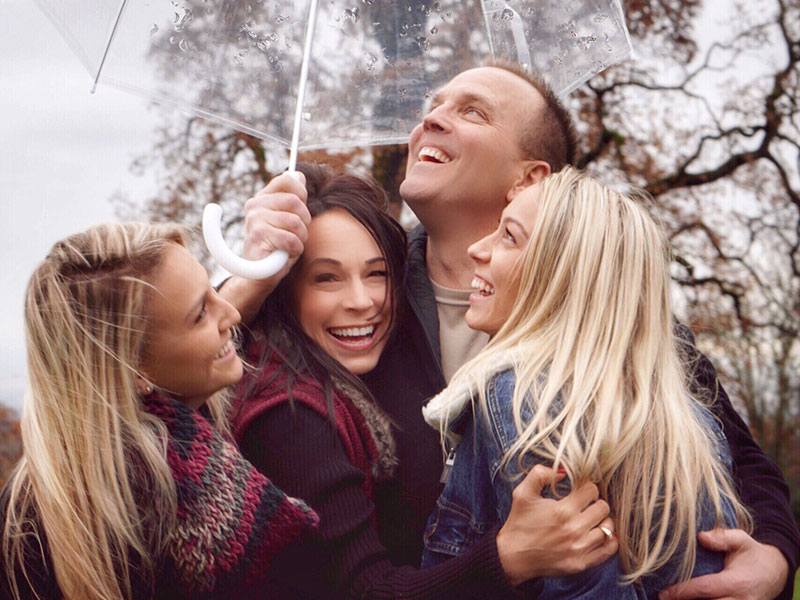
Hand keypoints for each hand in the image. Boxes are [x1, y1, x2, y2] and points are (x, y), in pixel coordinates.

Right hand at [243, 171, 310, 264]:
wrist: (260, 276)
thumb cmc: (278, 247)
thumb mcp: (289, 219)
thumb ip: (293, 197)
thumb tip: (298, 174)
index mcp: (262, 198)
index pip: (287, 180)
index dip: (301, 194)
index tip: (300, 211)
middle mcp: (255, 205)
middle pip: (295, 202)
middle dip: (304, 221)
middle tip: (297, 234)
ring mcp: (254, 219)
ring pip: (295, 222)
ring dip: (300, 238)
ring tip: (291, 245)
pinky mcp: (258, 235)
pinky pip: (291, 239)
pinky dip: (295, 249)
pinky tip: (286, 253)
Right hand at [496, 464, 617, 584]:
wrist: (512, 557)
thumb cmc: (518, 523)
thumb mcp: (522, 493)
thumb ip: (539, 474)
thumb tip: (562, 471)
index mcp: (562, 510)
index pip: (591, 490)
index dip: (586, 487)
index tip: (580, 491)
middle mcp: (574, 530)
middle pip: (603, 508)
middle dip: (595, 502)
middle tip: (586, 505)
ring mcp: (579, 549)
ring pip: (608, 528)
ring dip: (602, 520)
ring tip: (591, 519)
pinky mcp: (581, 564)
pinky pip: (609, 550)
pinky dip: (609, 540)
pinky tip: (599, 534)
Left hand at [658, 529, 788, 599]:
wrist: (773, 573)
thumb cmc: (751, 553)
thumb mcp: (741, 540)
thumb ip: (723, 537)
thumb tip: (701, 536)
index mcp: (737, 582)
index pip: (706, 589)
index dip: (683, 591)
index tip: (663, 593)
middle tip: (661, 598)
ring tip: (671, 599)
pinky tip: (683, 599)